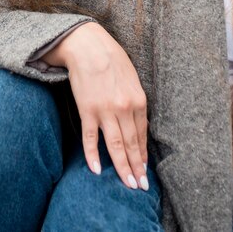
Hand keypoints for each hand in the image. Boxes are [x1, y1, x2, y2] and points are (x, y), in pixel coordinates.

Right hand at [43, 22, 148, 190]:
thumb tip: (136, 121)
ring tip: (127, 185)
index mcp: (138, 100)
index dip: (143, 154)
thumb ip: (135, 100)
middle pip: (132, 144)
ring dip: (122, 168)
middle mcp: (124, 109)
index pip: (142, 134)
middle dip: (137, 168)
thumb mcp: (131, 77)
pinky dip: (93, 155)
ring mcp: (105, 111)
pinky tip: (96, 170)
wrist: (87, 45)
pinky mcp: (87, 111)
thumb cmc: (111, 57)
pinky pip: (91, 139)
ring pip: (115, 146)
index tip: (145, 169)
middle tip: (140, 186)